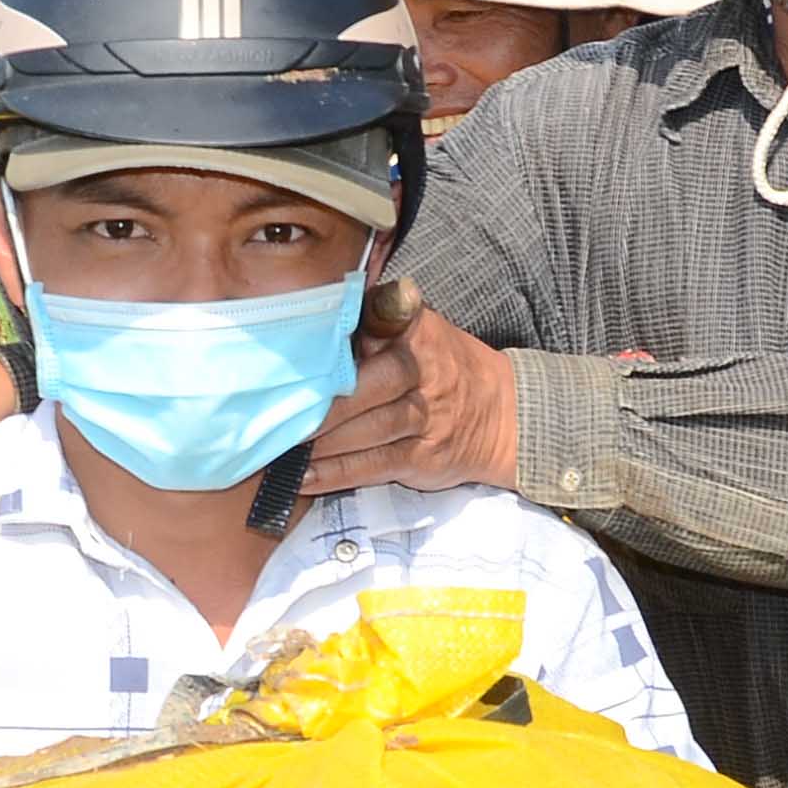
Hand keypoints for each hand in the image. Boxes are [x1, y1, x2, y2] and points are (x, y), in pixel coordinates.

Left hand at [300, 292, 521, 497]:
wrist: (504, 416)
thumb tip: (318, 310)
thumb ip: (375, 320)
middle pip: (377, 381)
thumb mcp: (420, 331)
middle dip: (330, 399)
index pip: (387, 315)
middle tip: (283, 409)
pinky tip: (305, 477)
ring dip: (325, 440)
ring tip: (283, 445)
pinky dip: (337, 473)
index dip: (358, 323)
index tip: (317, 329)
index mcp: (419, 331)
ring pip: (373, 427)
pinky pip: (375, 465)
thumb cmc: (443, 367)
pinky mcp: (423, 458)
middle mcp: (427, 372)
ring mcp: (427, 418)